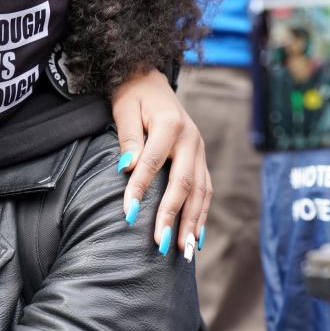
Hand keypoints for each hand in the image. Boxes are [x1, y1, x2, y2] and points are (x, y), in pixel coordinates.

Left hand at [112, 69, 210, 260]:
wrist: (151, 79)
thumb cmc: (132, 96)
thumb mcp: (124, 110)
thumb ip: (128, 139)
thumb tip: (127, 168)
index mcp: (169, 125)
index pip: (152, 164)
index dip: (141, 190)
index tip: (129, 216)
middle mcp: (190, 139)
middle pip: (183, 183)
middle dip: (173, 216)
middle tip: (163, 244)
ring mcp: (200, 149)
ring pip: (200, 191)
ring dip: (193, 222)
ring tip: (185, 251)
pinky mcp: (201, 157)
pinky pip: (205, 189)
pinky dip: (202, 214)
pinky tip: (197, 237)